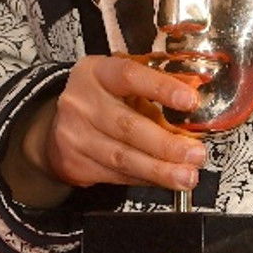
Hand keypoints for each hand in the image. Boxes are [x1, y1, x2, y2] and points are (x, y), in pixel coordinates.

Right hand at [6, 56, 206, 206]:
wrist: (56, 125)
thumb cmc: (101, 98)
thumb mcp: (122, 84)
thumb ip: (155, 90)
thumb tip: (196, 103)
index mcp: (97, 72)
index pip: (130, 76)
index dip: (161, 88)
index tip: (190, 100)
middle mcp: (81, 102)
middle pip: (127, 126)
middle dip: (166, 144)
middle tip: (196, 154)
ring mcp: (75, 135)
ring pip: (123, 157)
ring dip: (160, 170)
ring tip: (186, 176)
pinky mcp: (75, 163)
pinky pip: (117, 175)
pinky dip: (145, 179)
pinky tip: (163, 180)